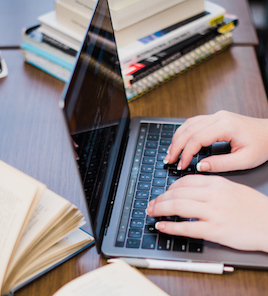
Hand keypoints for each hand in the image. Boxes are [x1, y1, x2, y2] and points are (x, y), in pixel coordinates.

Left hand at [146, 175, 267, 251]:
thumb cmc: (253, 207)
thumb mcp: (232, 188)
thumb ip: (210, 187)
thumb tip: (189, 191)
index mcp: (216, 183)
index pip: (184, 181)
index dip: (169, 188)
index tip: (163, 193)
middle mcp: (212, 195)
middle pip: (177, 193)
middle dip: (160, 199)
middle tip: (151, 203)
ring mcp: (213, 212)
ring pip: (178, 207)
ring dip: (160, 210)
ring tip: (151, 212)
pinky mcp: (214, 230)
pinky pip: (186, 227)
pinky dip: (170, 227)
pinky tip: (161, 227)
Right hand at [164, 110, 267, 171]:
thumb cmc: (262, 145)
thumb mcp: (245, 160)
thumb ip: (220, 164)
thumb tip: (199, 166)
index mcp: (226, 126)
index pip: (197, 139)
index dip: (185, 153)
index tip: (181, 165)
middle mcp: (218, 117)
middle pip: (189, 130)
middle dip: (176, 146)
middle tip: (168, 160)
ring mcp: (216, 116)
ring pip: (188, 124)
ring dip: (177, 138)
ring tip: (170, 152)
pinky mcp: (215, 118)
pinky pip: (193, 122)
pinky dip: (184, 133)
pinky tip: (179, 141)